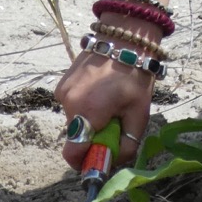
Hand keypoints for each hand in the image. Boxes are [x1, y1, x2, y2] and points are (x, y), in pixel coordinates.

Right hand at [53, 48, 154, 170]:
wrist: (124, 38)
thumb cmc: (135, 75)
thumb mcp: (139, 113)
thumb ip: (127, 144)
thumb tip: (114, 162)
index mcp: (87, 112)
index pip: (72, 154)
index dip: (85, 163)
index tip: (99, 160)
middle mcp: (68, 103)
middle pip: (76, 137)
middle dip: (94, 137)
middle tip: (115, 123)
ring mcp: (62, 92)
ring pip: (75, 121)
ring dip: (91, 120)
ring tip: (111, 102)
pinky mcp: (62, 84)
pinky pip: (73, 105)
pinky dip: (86, 106)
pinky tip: (101, 91)